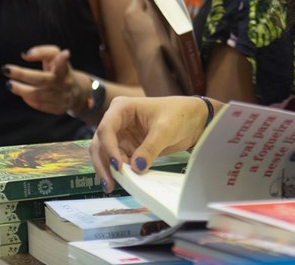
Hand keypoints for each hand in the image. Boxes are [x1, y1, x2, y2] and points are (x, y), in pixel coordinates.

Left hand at [4, 45, 82, 115]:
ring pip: (38, 95)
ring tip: (10, 85)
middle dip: (23, 74)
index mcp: (64, 68)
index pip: (63, 63)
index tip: (65, 53)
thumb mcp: (55, 59)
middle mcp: (64, 83)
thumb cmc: (59, 71)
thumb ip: (42, 52)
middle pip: (42, 79)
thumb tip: (24, 54)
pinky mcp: (59, 108)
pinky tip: (24, 95)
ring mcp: (62, 97)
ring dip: (21, 90)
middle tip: (5, 69)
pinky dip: (29, 100)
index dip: (62, 59)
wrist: (76, 92)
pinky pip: (40, 105)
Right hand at [89, 95, 212, 192]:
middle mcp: (117, 121)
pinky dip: (119, 172)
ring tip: (114, 186)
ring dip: (108, 170)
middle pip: (100, 143)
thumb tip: (136, 168)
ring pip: (105, 155)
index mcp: (122, 107)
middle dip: (103, 163)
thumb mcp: (165, 129)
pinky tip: (125, 182)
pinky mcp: (128, 147)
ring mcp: (121, 135)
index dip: (109, 148)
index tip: (118, 165)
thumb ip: (150, 148)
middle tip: (110, 183)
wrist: (195, 120)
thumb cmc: (180, 114)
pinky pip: (118, 161)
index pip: (106, 128)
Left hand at [122, 0, 183, 95]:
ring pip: (138, 17)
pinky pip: (138, 29)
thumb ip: (159, 4)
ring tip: (161, 8)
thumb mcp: (163, 19)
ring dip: (147, 12)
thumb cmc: (162, 42)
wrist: (154, 71)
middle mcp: (126, 21)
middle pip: (138, 4)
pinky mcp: (131, 45)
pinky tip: (157, 27)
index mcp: (132, 11)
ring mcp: (127, 34)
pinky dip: (146, 24)